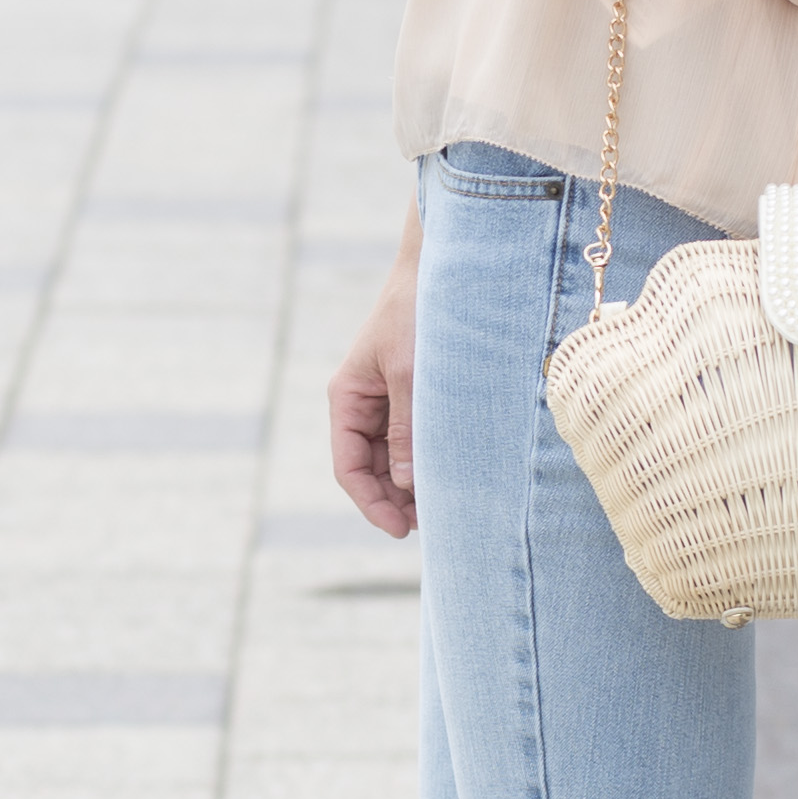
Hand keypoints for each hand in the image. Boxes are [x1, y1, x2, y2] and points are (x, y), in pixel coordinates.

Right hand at [329, 235, 419, 538]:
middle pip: (370, 469)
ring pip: (392, 458)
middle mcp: (363, 402)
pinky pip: (412, 439)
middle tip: (431, 527)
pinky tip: (449, 477)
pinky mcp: (412, 395)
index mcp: (348, 396)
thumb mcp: (412, 375)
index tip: (400, 530)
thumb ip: (407, 430)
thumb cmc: (419, 313)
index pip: (349, 466)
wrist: (444, 268)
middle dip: (394, 500)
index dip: (371, 503)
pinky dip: (425, 461)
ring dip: (411, 485)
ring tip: (443, 509)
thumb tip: (407, 484)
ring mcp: (387, 400)